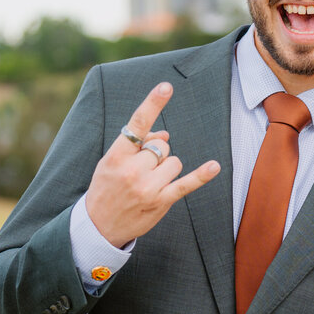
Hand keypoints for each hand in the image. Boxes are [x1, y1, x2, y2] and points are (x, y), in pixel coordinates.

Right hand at [85, 83, 220, 247]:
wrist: (98, 226)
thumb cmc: (106, 189)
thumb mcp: (111, 163)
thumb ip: (136, 145)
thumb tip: (165, 133)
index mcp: (116, 156)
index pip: (137, 125)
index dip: (152, 104)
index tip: (166, 86)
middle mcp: (132, 170)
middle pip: (162, 145)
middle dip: (157, 153)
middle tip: (142, 170)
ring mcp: (147, 187)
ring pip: (174, 161)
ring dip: (167, 168)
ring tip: (150, 183)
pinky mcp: (161, 202)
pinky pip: (185, 184)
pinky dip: (201, 176)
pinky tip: (214, 166)